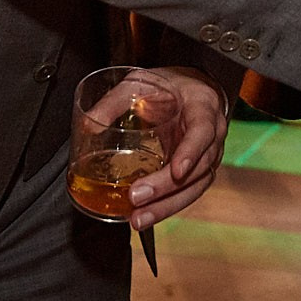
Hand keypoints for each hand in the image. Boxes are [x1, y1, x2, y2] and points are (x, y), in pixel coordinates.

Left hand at [124, 66, 227, 230]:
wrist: (192, 91)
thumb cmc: (171, 85)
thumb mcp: (142, 81)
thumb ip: (115, 101)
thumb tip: (88, 125)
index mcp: (203, 108)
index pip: (202, 132)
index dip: (191, 152)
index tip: (177, 170)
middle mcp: (213, 135)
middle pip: (199, 168)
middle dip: (167, 188)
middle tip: (137, 198)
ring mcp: (208, 156)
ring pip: (195, 187)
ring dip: (167, 206)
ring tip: (139, 219)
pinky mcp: (198, 172)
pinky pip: (187, 193)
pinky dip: (167, 207)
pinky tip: (145, 216)